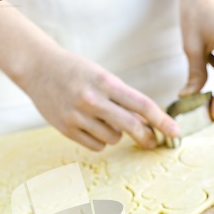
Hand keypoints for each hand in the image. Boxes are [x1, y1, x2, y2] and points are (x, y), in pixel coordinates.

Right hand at [24, 47, 179, 150]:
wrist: (37, 68)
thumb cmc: (76, 71)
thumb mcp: (102, 76)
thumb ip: (123, 99)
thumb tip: (146, 122)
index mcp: (105, 82)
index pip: (142, 104)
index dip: (162, 120)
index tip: (175, 131)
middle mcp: (92, 100)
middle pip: (131, 126)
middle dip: (146, 136)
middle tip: (153, 142)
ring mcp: (78, 116)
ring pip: (113, 138)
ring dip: (116, 134)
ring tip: (103, 120)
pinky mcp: (66, 129)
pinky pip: (96, 145)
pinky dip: (99, 140)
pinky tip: (90, 126)